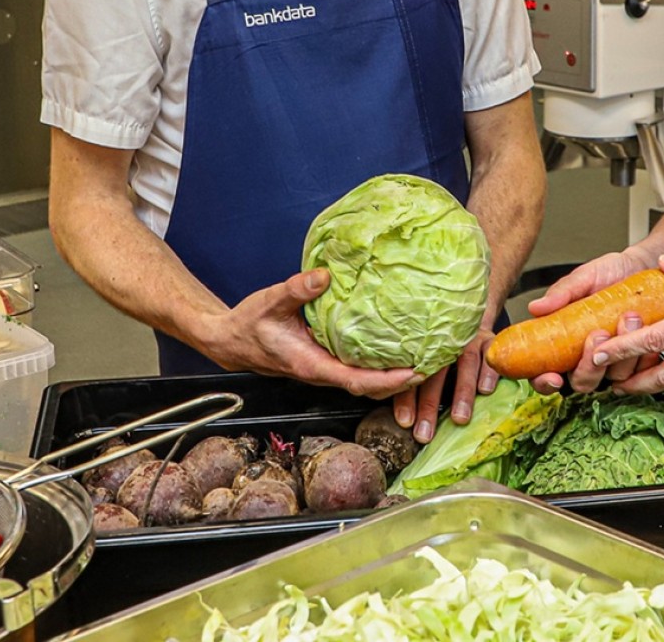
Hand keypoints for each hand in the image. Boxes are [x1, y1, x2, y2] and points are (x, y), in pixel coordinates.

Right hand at [206, 269, 422, 399]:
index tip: (414, 373)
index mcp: (312, 365)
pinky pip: (355, 368)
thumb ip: (296, 289)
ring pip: (364, 381)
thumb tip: (325, 276)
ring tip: (421, 358)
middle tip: (433, 365)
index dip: (387, 381)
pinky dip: (377, 364)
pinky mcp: (323, 361)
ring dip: (392, 375)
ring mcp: (323, 369)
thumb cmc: (248, 325)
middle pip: (368, 388)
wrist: (230, 341)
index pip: (356, 382)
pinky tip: (391, 346)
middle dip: (401, 382)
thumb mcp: (269, 302)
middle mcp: (321, 372)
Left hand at [392, 327, 500, 442]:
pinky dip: (488, 371)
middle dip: (430, 405)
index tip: (405, 422)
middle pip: (436, 373)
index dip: (406, 399)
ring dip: (462, 393)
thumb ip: (414, 385)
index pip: (411, 375)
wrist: (467, 315)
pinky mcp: (490, 341)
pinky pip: (491, 354)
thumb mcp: (427, 362)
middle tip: (426, 433)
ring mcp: (468, 341)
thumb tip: (404, 420)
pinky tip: (485, 390)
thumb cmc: (442, 349)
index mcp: (422, 349)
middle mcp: (444, 344)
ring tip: (459, 418)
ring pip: (465, 365)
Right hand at [520, 249, 651, 395]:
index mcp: (565, 343)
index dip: (545, 383)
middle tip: (598, 334)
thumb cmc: (609, 272)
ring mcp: (616, 360)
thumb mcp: (584, 277)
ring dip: (623, 354)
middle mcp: (589, 356)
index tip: (553, 376)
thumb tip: (536, 307)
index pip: (545, 375)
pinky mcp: (640, 359)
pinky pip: (643, 370)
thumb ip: (562, 292)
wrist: (642, 265)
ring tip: (629, 317)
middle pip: (582, 383)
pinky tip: (647, 329)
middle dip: (590, 366)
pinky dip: (644, 354)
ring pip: (616, 378)